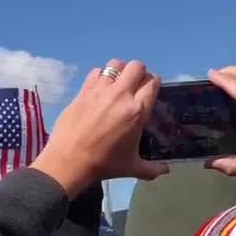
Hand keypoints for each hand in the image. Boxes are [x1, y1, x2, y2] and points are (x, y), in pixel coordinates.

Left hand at [31, 59, 168, 196]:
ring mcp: (101, 90)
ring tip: (117, 84)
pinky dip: (100, 76)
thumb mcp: (132, 167)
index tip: (148, 92)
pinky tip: (99, 89)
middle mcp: (121, 95)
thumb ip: (152, 169)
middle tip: (134, 87)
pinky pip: (96, 72)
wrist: (69, 160)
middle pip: (136, 66)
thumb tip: (166, 171)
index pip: (152, 82)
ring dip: (120, 71)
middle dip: (139, 73)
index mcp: (137, 111)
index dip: (152, 84)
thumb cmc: (104, 163)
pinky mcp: (84, 90)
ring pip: (116, 64)